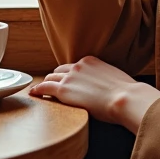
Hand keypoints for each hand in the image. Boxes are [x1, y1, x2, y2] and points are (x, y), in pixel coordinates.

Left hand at [28, 55, 159, 134]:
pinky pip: (45, 87)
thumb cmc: (126, 93)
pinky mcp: (63, 89)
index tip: (68, 82)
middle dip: (56, 78)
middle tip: (53, 87)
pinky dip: (38, 89)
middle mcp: (78, 65)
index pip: (74, 66)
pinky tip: (33, 94)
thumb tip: (107, 87)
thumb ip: (105, 79)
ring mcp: (70, 76)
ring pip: (51, 77)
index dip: (69, 75)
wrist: (125, 98)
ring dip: (47, 84)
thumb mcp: (115, 78)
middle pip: (60, 70)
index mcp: (91, 61)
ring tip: (42, 91)